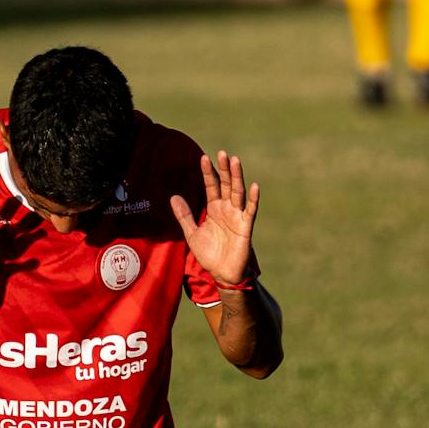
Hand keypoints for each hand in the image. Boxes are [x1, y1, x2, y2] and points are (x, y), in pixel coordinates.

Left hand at [169, 151, 257, 286]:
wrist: (222, 274)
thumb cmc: (210, 255)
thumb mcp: (192, 234)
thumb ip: (184, 216)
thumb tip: (173, 197)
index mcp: (215, 209)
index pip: (212, 186)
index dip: (208, 172)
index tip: (203, 157)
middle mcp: (227, 209)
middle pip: (226, 184)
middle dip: (224, 169)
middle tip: (222, 153)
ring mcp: (238, 216)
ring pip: (238, 192)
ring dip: (237, 177)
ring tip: (235, 161)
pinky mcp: (246, 227)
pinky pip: (251, 210)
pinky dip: (253, 199)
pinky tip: (254, 186)